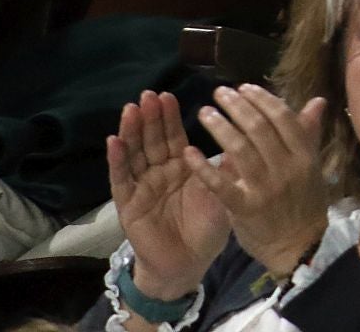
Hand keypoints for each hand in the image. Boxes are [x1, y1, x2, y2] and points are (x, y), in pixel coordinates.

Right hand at [107, 90, 230, 301]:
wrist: (189, 264)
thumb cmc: (206, 228)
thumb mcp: (222, 193)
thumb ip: (227, 167)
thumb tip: (246, 135)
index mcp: (182, 167)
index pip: (175, 136)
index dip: (170, 117)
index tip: (169, 94)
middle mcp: (160, 172)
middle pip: (153, 140)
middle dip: (151, 117)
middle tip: (149, 94)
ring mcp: (142, 186)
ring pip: (135, 154)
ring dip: (132, 131)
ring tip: (131, 109)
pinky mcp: (128, 204)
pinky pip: (121, 180)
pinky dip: (117, 161)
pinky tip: (113, 142)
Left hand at [187, 85, 329, 276]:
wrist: (297, 247)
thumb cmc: (304, 203)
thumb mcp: (312, 168)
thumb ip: (309, 134)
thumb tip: (317, 101)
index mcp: (304, 156)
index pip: (282, 118)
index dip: (262, 99)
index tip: (244, 87)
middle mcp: (286, 169)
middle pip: (259, 129)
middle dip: (238, 106)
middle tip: (219, 93)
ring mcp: (265, 189)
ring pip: (239, 150)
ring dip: (220, 127)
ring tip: (205, 112)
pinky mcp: (245, 209)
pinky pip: (221, 184)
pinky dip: (203, 167)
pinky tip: (189, 151)